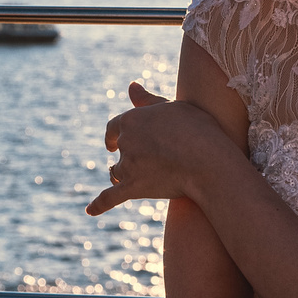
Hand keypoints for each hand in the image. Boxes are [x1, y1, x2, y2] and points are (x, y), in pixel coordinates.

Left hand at [87, 82, 233, 216]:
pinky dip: (99, 205)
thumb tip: (131, 85)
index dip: (113, 134)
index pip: (115, 126)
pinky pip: (110, 198)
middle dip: (127, 155)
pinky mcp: (133, 188)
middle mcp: (125, 141)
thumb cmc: (199, 129)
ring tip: (135, 180)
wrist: (208, 161)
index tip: (113, 142)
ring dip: (122, 176)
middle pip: (119, 151)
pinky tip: (89, 211)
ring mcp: (128, 166)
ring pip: (117, 173)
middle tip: (142, 161)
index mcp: (132, 119)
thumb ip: (148, 100)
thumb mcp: (174, 107)